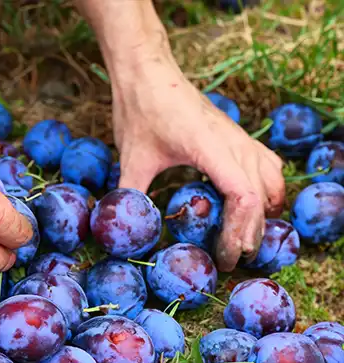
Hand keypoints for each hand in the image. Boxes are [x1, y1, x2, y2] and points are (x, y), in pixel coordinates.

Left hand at [111, 51, 284, 271]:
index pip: (243, 196)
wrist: (147, 71)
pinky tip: (255, 204)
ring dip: (264, 211)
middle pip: (261, 195)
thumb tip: (125, 226)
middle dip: (251, 231)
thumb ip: (130, 193)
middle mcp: (233, 141)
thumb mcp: (131, 157)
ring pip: (270, 179)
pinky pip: (266, 164)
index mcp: (210, 147)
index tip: (225, 255)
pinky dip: (267, 188)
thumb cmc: (140, 109)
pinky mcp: (235, 134)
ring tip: (246, 237)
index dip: (238, 230)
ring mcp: (238, 136)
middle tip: (232, 258)